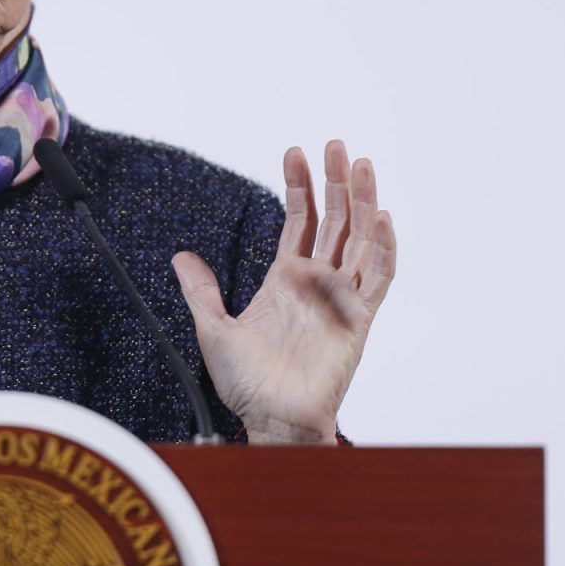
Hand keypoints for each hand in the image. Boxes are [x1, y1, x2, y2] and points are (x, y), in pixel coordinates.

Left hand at [173, 141, 396, 443]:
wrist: (270, 420)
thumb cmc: (246, 383)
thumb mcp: (212, 328)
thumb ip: (201, 290)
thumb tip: (181, 258)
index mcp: (285, 278)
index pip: (299, 220)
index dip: (300, 186)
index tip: (296, 152)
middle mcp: (316, 282)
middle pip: (334, 220)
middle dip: (336, 182)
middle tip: (336, 145)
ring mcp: (339, 299)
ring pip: (359, 240)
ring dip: (363, 203)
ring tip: (362, 166)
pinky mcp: (357, 321)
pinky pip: (377, 280)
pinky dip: (383, 249)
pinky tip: (382, 220)